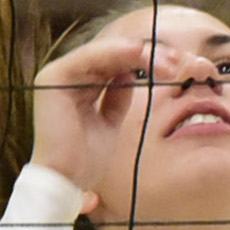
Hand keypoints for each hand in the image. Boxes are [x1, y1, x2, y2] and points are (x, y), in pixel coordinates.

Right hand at [32, 33, 163, 213]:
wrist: (66, 179)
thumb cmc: (87, 156)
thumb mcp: (111, 120)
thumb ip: (118, 95)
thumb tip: (131, 74)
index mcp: (77, 85)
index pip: (115, 62)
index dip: (145, 60)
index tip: (175, 64)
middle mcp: (66, 75)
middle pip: (113, 53)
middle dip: (147, 54)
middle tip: (176, 60)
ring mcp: (57, 74)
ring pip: (106, 51)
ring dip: (138, 52)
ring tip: (166, 62)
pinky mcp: (54, 77)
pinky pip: (91, 57)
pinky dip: (117, 52)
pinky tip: (140, 54)